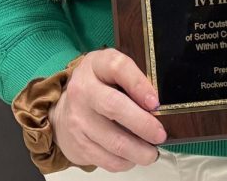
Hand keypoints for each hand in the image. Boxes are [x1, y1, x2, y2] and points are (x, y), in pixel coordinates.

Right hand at [50, 48, 167, 170]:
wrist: (67, 109)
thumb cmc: (99, 87)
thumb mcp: (113, 72)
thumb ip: (133, 80)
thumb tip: (158, 105)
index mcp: (96, 66)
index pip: (118, 68)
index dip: (139, 85)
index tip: (155, 102)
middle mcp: (83, 90)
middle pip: (114, 107)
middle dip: (143, 124)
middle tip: (160, 135)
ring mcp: (78, 119)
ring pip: (113, 140)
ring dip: (139, 151)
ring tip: (152, 152)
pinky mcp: (79, 144)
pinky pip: (107, 159)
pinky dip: (125, 162)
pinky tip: (134, 157)